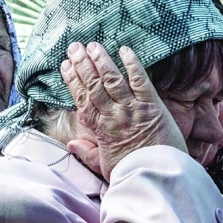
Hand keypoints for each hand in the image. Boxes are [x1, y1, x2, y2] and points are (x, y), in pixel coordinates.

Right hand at [59, 42, 185, 178]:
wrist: (158, 177)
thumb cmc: (132, 173)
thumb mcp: (104, 167)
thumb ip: (87, 153)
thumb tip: (71, 144)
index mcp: (100, 129)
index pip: (82, 100)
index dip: (73, 81)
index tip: (65, 66)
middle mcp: (113, 115)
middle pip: (94, 85)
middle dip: (83, 64)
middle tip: (74, 47)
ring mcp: (133, 109)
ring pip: (113, 80)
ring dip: (102, 61)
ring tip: (93, 45)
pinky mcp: (152, 106)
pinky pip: (140, 81)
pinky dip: (132, 65)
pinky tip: (124, 50)